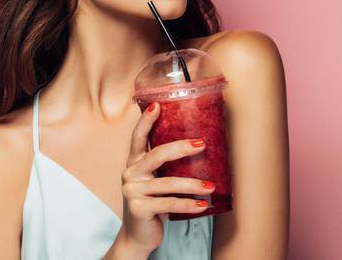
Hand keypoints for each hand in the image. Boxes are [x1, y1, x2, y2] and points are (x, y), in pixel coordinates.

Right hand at [118, 101, 214, 253]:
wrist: (138, 236)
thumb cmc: (152, 203)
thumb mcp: (155, 181)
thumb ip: (164, 165)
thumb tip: (197, 144)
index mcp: (134, 163)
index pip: (138, 137)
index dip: (146, 120)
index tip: (157, 104)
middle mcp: (130, 174)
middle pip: (157, 155)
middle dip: (180, 148)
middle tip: (201, 144)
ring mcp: (132, 191)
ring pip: (168, 183)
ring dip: (193, 184)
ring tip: (211, 186)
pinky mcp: (139, 209)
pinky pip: (169, 204)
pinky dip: (188, 205)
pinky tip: (202, 205)